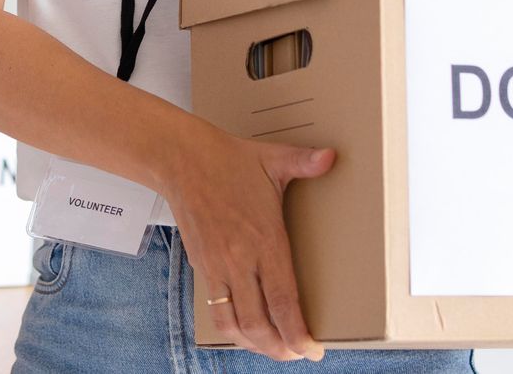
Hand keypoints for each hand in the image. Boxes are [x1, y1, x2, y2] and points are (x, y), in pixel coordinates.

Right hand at [163, 122, 334, 362]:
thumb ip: (305, 162)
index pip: (283, 301)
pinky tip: (245, 330)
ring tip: (275, 349)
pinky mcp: (202, 266)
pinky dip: (232, 329)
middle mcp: (241, 260)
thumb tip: (332, 157)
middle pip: (260, 324)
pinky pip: (215, 309)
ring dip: (256, 345)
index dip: (299, 334)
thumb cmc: (228, 159)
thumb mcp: (272, 159)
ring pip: (235, 324)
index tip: (313, 350)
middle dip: (281, 349)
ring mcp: (218, 266)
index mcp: (265, 239)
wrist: (180, 159)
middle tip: (299, 354)